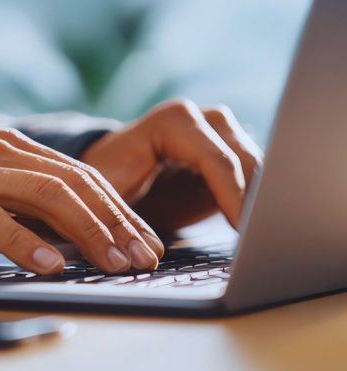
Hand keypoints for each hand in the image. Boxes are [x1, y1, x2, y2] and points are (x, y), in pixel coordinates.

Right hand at [0, 129, 163, 274]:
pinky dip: (26, 242)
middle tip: (143, 257)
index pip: (75, 174)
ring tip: (113, 263)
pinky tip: (51, 265)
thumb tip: (72, 238)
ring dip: (86, 232)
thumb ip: (15, 203)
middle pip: (69, 182)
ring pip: (41, 195)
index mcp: (1, 147)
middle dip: (115, 221)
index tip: (144, 241)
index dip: (117, 208)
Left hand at [81, 99, 262, 233]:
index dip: (233, 196)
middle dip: (255, 199)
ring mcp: (222, 134)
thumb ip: (134, 212)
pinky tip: (257, 230)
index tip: (243, 229)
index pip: (215, 159)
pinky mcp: (233, 155)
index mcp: (171, 122)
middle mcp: (202, 120)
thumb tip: (146, 250)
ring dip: (263, 202)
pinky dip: (258, 203)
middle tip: (261, 238)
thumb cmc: (106, 184)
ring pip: (258, 169)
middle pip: (245, 161)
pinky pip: (257, 178)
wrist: (111, 175)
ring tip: (263, 238)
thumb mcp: (110, 196)